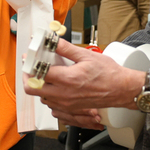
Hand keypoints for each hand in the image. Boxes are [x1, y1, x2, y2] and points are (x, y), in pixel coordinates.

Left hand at [23, 38, 143, 118]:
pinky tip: (54, 86)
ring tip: (43, 75)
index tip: (28, 57)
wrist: (121, 89)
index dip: (30, 63)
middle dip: (28, 78)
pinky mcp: (71, 108)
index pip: (38, 73)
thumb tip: (51, 40)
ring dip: (38, 86)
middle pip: (33, 89)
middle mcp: (64, 94)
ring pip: (41, 97)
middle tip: (29, 69)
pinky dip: (48, 95)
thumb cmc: (108, 73)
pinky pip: (52, 104)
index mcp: (67, 79)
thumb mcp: (86, 55)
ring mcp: (67, 103)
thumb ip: (65, 48)